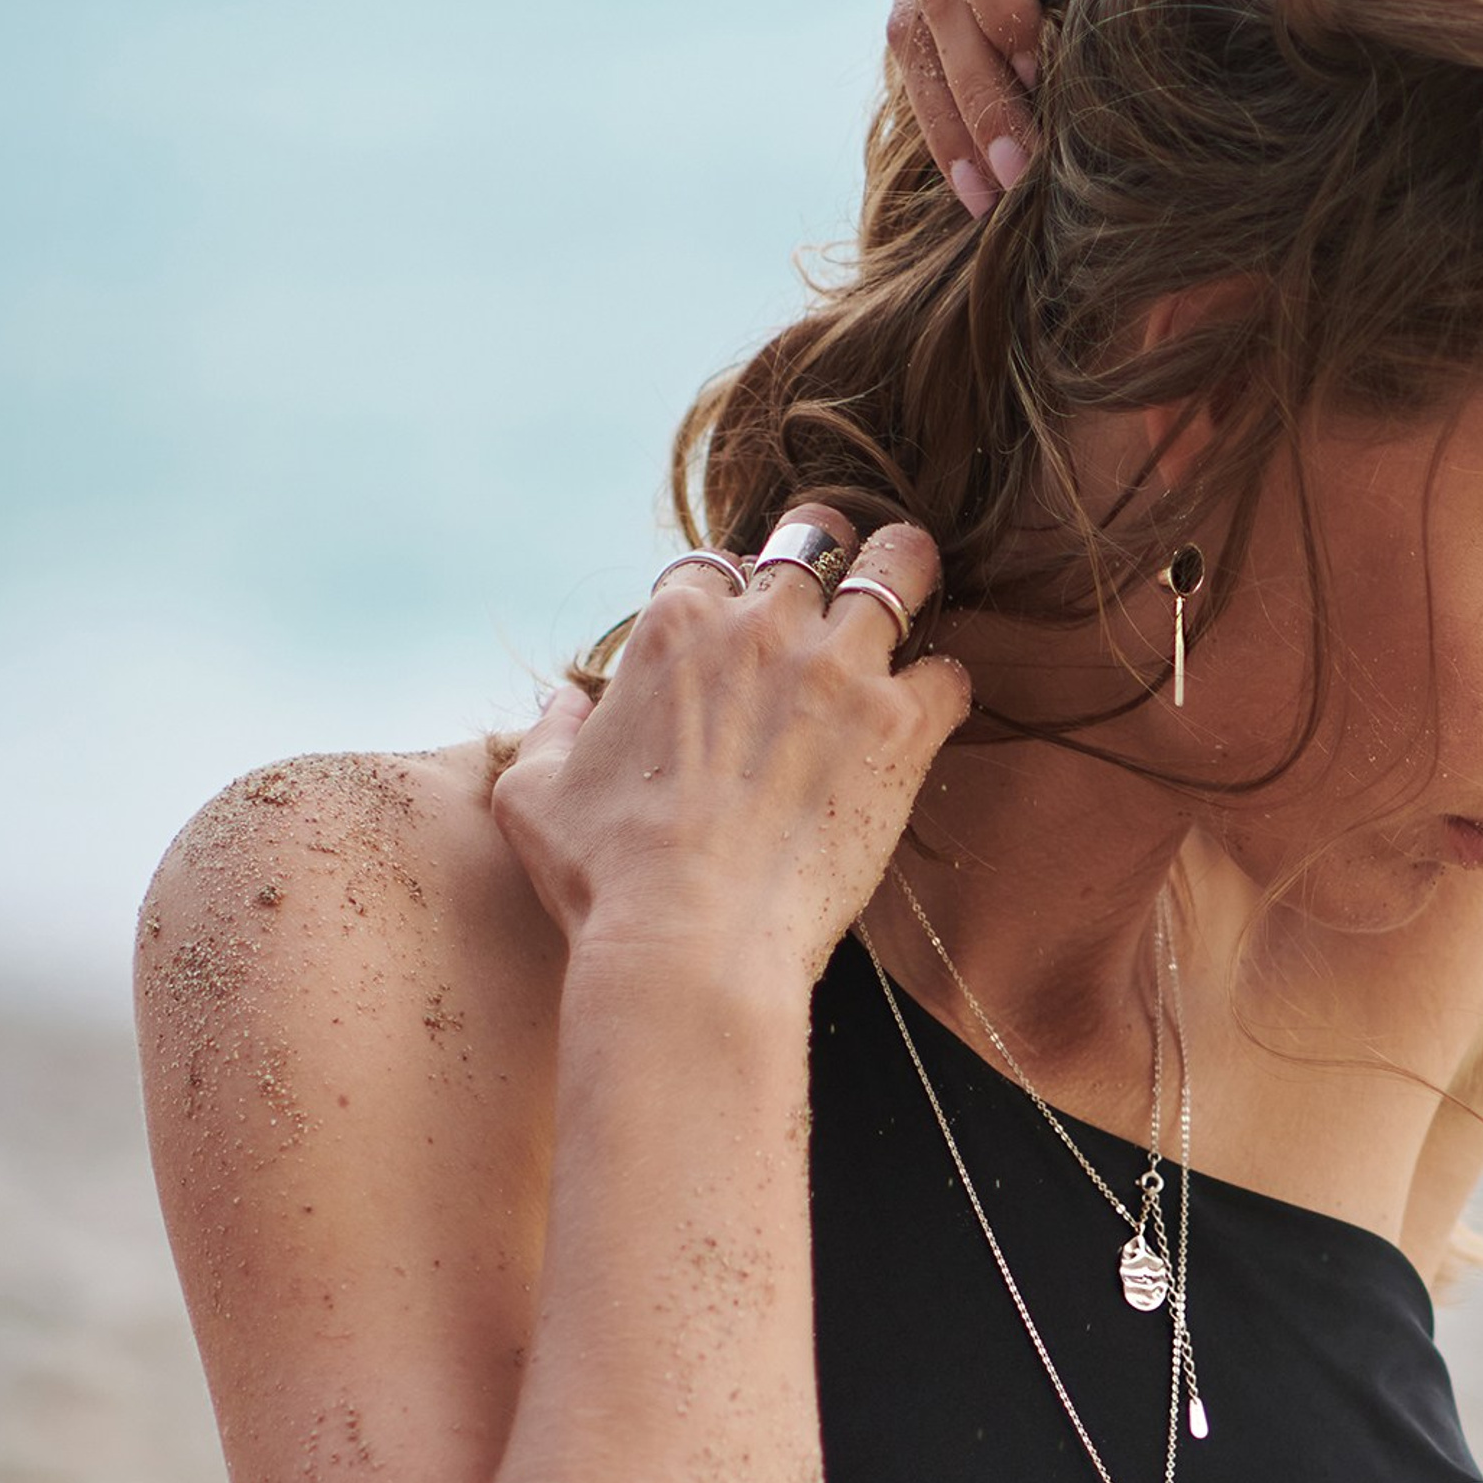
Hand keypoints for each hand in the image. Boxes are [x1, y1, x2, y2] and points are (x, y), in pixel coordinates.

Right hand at [491, 512, 971, 993]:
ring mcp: (837, 670)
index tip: (748, 627)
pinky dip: (944, 689)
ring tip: (917, 589)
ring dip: (908, 576)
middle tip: (848, 576)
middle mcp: (760, 627)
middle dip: (832, 552)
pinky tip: (930, 713)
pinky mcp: (899, 726)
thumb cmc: (607, 879)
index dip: (735, 591)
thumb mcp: (533, 795)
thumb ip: (547, 734)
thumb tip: (564, 704)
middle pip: (813, 540)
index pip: (717, 565)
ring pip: (899, 570)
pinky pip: (949, 674)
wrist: (690, 942)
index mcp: (674, 629)